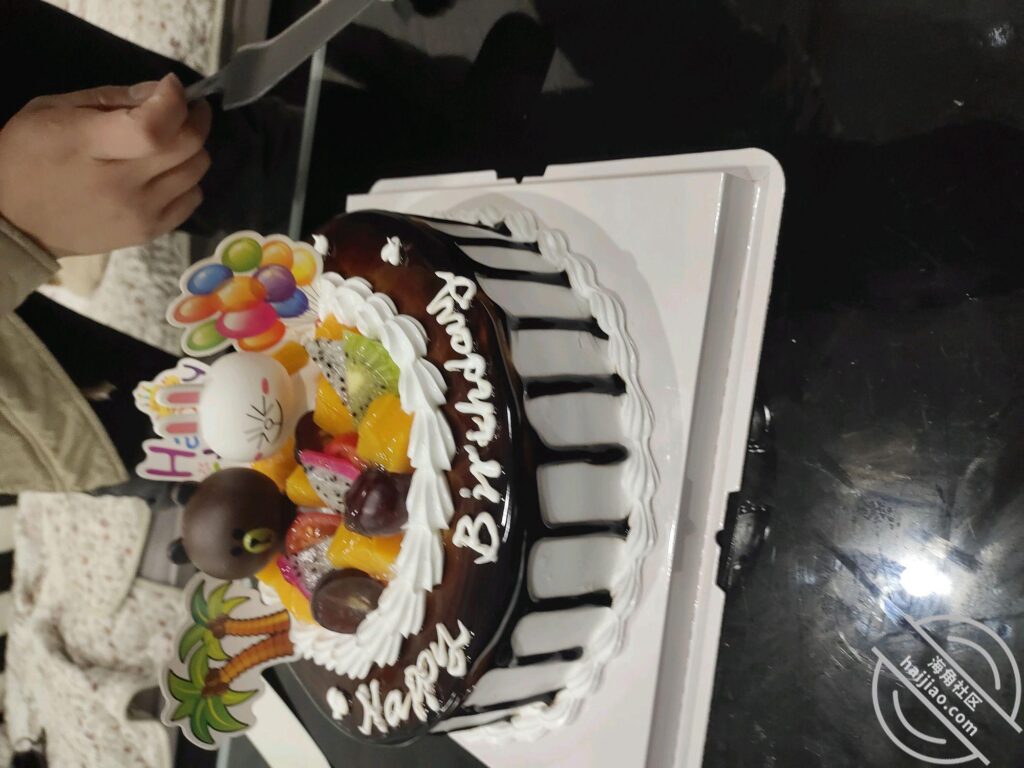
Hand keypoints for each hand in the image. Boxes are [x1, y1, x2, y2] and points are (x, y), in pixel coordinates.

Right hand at [0, 74, 211, 255]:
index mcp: (88, 146)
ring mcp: (139, 213)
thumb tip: (160, 92)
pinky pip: (192, 200)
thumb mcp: (54, 111)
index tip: (173, 86)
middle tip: (188, 109)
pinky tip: (167, 173)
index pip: (153, 127)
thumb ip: (111, 99)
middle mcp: (121, 184)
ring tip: (173, 142)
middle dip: (195, 119)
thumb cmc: (30, 156)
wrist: (16, 221)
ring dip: (192, 150)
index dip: (174, 101)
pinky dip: (188, 181)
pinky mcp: (149, 233)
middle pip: (186, 147)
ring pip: (196, 172)